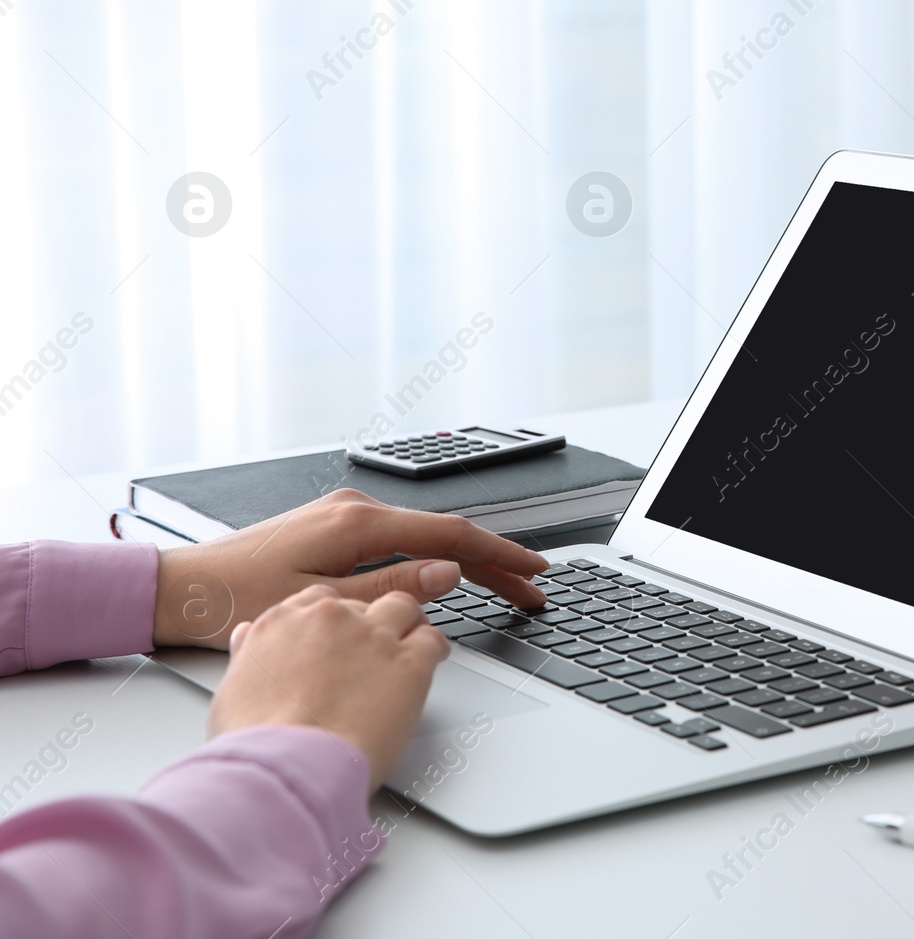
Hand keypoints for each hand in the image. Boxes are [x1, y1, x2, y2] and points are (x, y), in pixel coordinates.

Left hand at [153, 489, 548, 648]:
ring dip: (466, 561)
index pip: (451, 535)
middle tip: (531, 590)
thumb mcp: (322, 604)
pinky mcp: (333, 528)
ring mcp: (344, 515)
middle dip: (494, 562)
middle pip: (445, 534)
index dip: (500, 554)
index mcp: (357, 523)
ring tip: (501, 587)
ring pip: (425, 536)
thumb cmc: (233, 602)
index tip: (535, 569)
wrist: (178, 588)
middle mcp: (354, 509)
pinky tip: (448, 575)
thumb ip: (392, 587)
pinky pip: (401, 538)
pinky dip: (434, 556)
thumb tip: (448, 573)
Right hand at [209, 586, 447, 793]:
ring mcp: (372, 637)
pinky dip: (435, 649)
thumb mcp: (234, 689)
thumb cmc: (258, 741)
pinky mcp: (408, 662)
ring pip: (403, 608)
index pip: (319, 599)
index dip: (337, 617)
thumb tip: (248, 638)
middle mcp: (330, 619)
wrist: (289, 765)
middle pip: (363, 603)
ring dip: (409, 624)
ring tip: (412, 642)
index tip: (343, 633)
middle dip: (371, 623)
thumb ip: (249, 655)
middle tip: (377, 647)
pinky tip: (433, 661)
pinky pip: (432, 640)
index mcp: (285, 622)